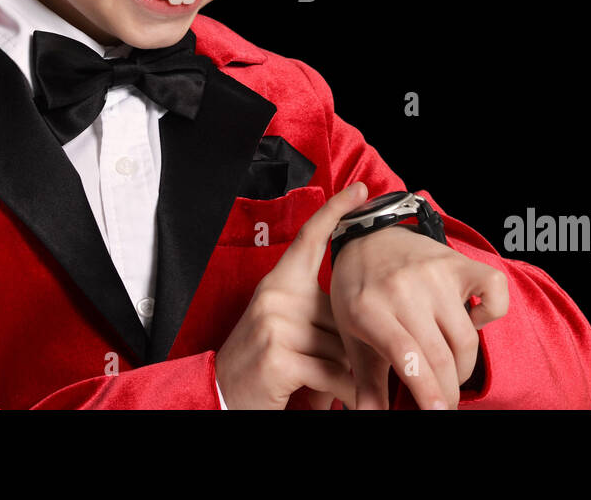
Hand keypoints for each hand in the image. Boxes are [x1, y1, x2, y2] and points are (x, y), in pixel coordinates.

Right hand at [215, 182, 370, 409]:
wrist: (223, 393)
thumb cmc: (264, 359)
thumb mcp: (286, 323)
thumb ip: (318, 311)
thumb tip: (367, 314)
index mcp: (279, 282)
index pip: (309, 238)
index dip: (336, 210)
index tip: (360, 191)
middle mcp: (275, 296)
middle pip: (345, 312)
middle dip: (351, 345)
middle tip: (333, 364)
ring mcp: (275, 325)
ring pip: (344, 346)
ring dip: (345, 372)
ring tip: (323, 381)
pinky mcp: (279, 357)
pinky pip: (335, 374)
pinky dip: (344, 392)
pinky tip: (332, 399)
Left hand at [329, 220, 508, 409]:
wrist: (368, 237)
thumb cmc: (359, 293)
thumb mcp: (352, 336)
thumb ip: (366, 383)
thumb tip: (372, 419)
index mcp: (369, 309)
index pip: (407, 357)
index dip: (428, 392)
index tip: (438, 414)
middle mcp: (403, 288)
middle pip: (440, 355)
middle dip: (448, 391)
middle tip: (444, 403)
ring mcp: (434, 273)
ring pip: (466, 337)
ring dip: (463, 365)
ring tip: (449, 369)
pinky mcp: (458, 262)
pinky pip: (495, 291)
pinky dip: (491, 314)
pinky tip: (471, 321)